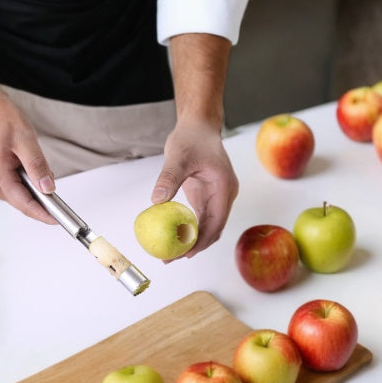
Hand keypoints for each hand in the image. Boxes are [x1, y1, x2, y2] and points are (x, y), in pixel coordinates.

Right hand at [0, 22, 57, 224]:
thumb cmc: (0, 113)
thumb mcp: (26, 137)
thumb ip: (37, 166)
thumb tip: (48, 188)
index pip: (19, 199)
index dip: (38, 211)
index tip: (52, 219)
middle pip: (9, 196)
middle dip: (28, 195)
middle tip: (45, 187)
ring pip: (0, 190)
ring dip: (14, 185)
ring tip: (20, 163)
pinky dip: (2, 178)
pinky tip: (5, 163)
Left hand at [151, 117, 238, 258]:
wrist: (198, 125)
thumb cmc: (192, 137)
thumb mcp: (178, 156)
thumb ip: (169, 177)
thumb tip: (157, 200)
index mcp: (224, 187)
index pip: (216, 222)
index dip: (201, 240)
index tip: (184, 253)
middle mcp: (224, 195)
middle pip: (213, 228)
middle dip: (194, 246)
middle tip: (171, 257)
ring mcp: (217, 196)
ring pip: (207, 225)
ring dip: (191, 240)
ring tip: (169, 252)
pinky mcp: (207, 195)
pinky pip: (200, 218)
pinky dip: (188, 228)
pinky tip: (173, 236)